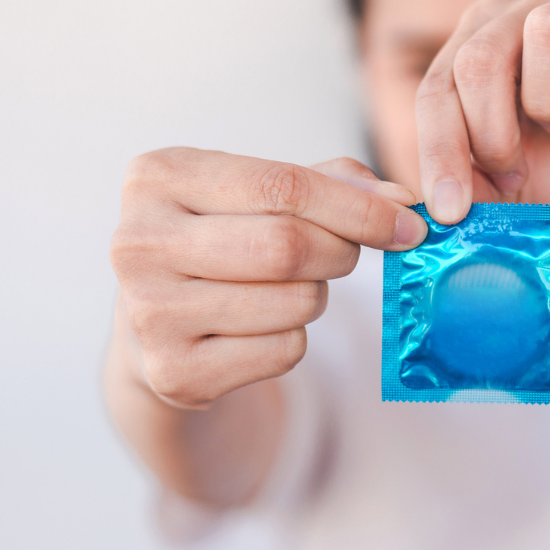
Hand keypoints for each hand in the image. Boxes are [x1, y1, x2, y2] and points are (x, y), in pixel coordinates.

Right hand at [109, 149, 425, 407]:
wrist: (155, 320)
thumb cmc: (222, 238)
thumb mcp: (259, 192)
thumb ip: (334, 183)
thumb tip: (401, 203)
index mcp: (158, 177)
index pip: (282, 186)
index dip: (359, 208)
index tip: (410, 224)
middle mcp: (138, 242)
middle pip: (287, 247)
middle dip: (341, 253)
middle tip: (348, 256)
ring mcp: (149, 312)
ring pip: (293, 302)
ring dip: (317, 297)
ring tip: (289, 288)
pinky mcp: (173, 372)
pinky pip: (283, 351)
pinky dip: (295, 339)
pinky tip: (262, 327)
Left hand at [416, 0, 549, 223]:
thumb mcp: (505, 184)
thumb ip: (470, 182)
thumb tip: (444, 203)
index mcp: (481, 38)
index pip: (439, 85)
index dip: (440, 149)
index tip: (450, 209)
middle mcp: (532, 9)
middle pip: (482, 56)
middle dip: (490, 133)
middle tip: (513, 173)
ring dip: (549, 104)